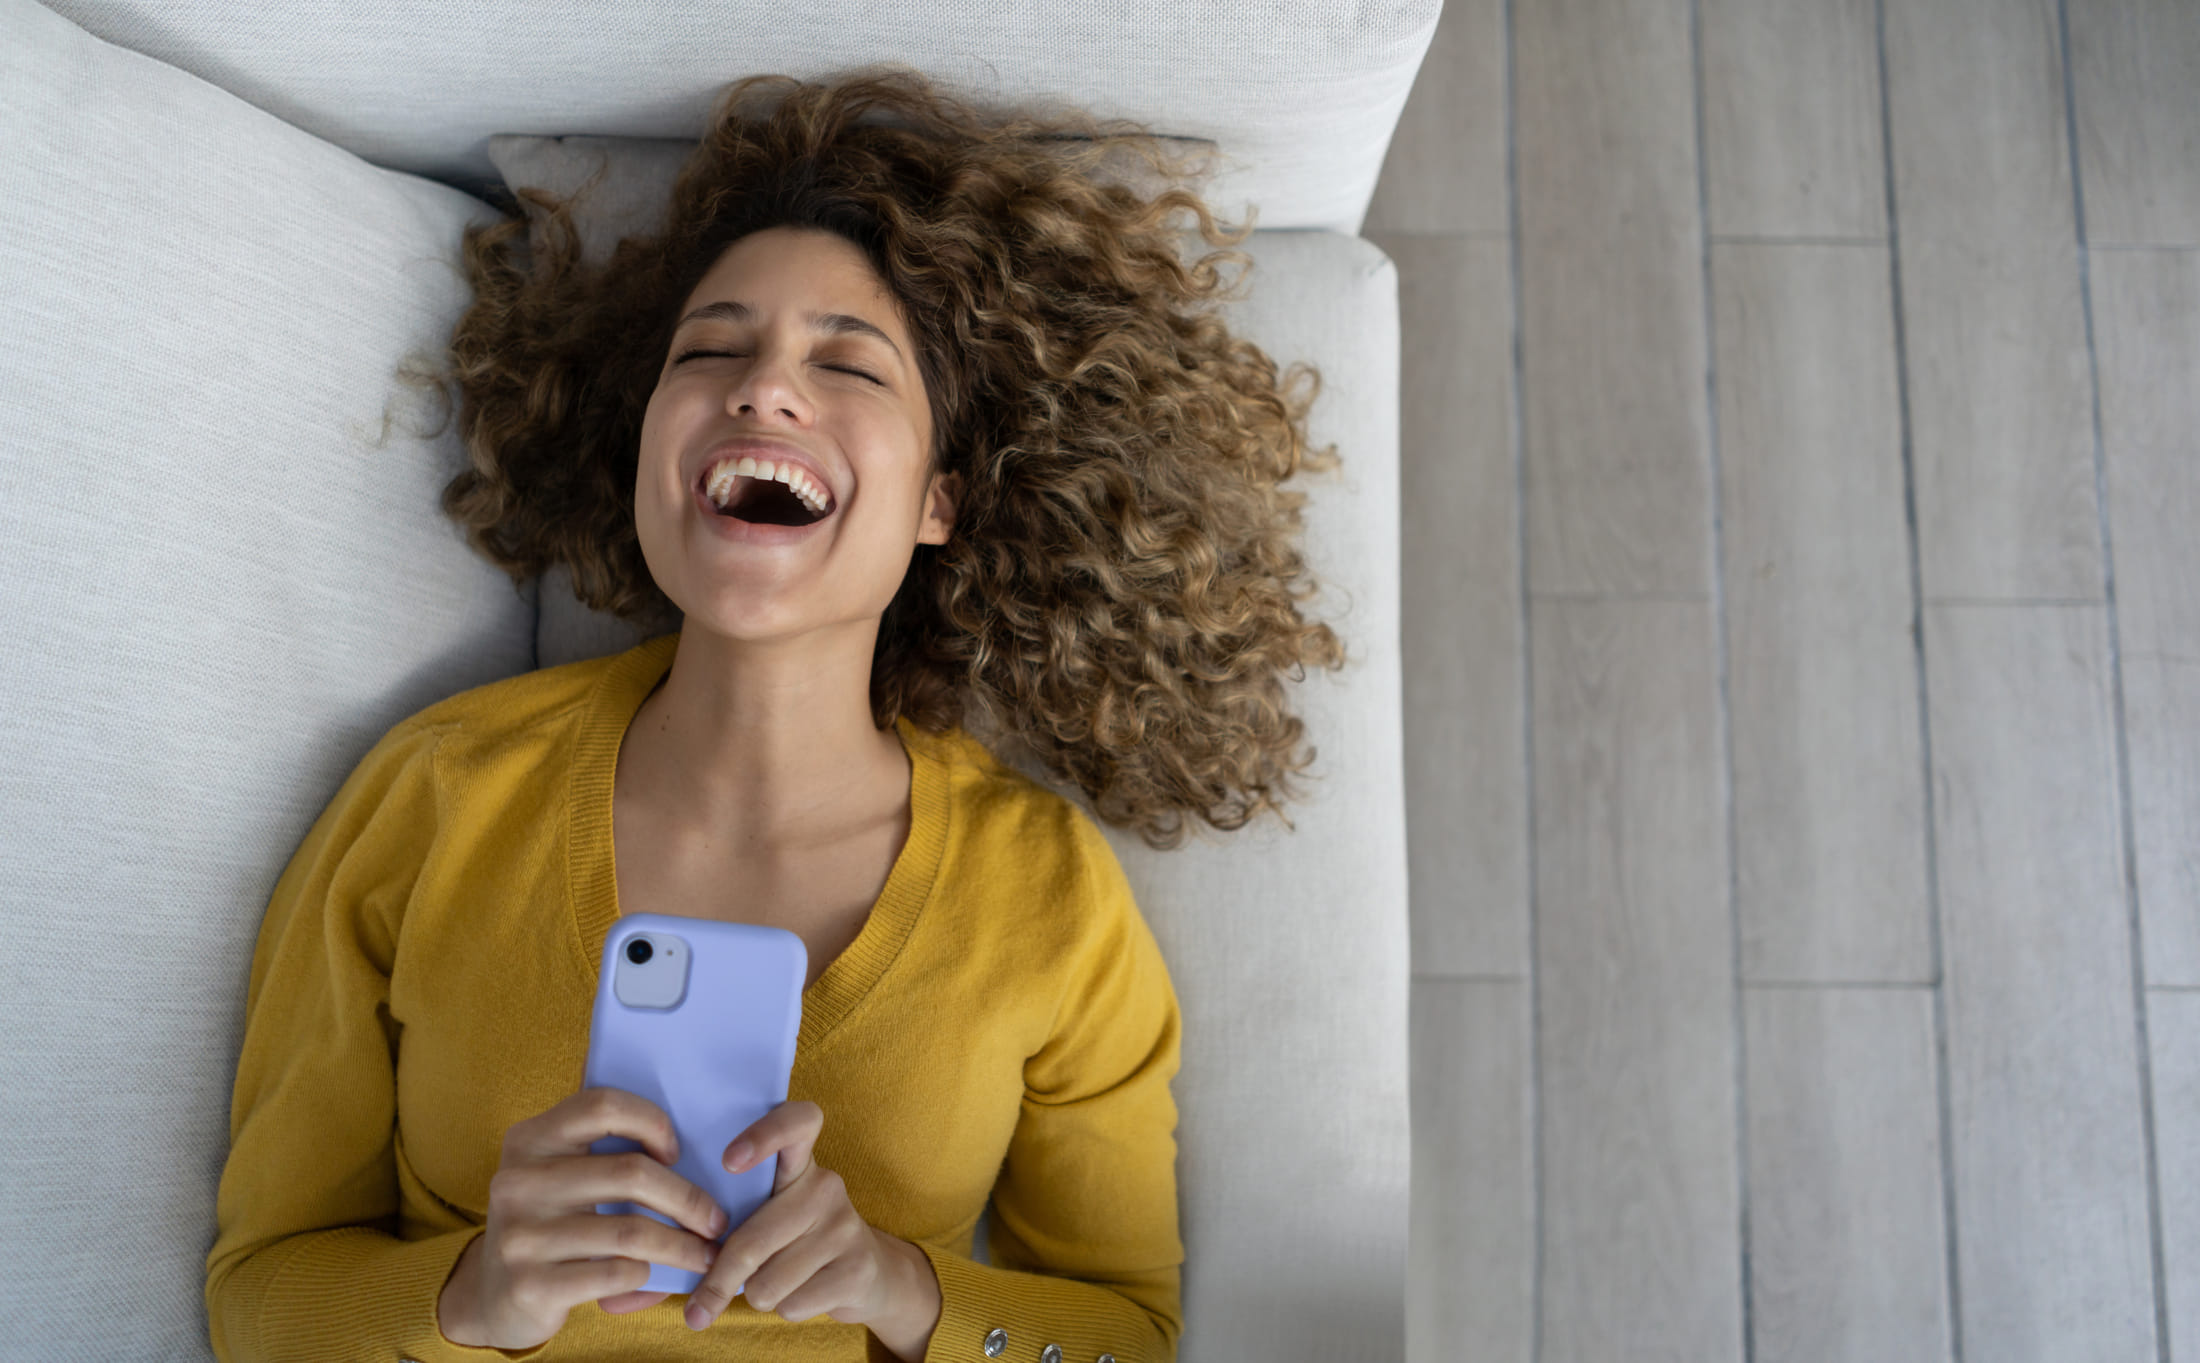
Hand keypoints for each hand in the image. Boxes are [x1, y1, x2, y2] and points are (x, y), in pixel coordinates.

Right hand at [437, 1087, 728, 1349]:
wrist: (492, 1295)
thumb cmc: (550, 1224)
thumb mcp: (557, 1176)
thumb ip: (600, 1151)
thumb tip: (695, 1145)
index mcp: (529, 1139)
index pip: (602, 1105)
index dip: (651, 1121)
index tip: (675, 1151)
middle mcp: (518, 1181)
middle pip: (630, 1173)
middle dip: (689, 1200)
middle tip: (716, 1220)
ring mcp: (521, 1235)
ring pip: (631, 1231)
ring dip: (683, 1246)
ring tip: (706, 1255)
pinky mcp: (530, 1285)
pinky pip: (616, 1273)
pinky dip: (650, 1273)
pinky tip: (657, 1274)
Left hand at [685, 1100, 942, 1360]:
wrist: (867, 1275)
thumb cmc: (795, 1243)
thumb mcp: (768, 1218)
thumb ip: (722, 1229)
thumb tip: (653, 1288)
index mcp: (799, 1163)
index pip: (795, 1122)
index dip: (762, 1135)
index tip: (728, 1162)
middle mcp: (825, 1186)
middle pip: (751, 1241)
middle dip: (719, 1280)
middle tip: (699, 1307)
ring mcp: (845, 1227)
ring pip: (767, 1283)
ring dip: (759, 1296)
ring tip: (778, 1282)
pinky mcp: (856, 1269)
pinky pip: (792, 1304)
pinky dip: (785, 1309)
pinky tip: (803, 1293)